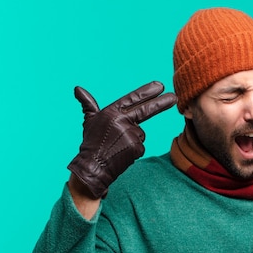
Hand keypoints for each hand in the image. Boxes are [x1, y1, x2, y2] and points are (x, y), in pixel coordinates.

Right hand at [68, 82, 176, 197]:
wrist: (92, 167)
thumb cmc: (91, 143)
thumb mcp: (89, 121)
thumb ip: (88, 105)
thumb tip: (77, 89)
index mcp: (111, 112)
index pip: (132, 99)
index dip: (147, 92)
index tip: (160, 86)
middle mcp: (121, 121)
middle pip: (146, 110)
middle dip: (161, 103)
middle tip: (174, 98)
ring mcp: (130, 134)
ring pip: (140, 134)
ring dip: (132, 140)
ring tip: (118, 147)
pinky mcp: (136, 148)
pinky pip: (140, 147)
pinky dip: (133, 151)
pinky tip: (122, 154)